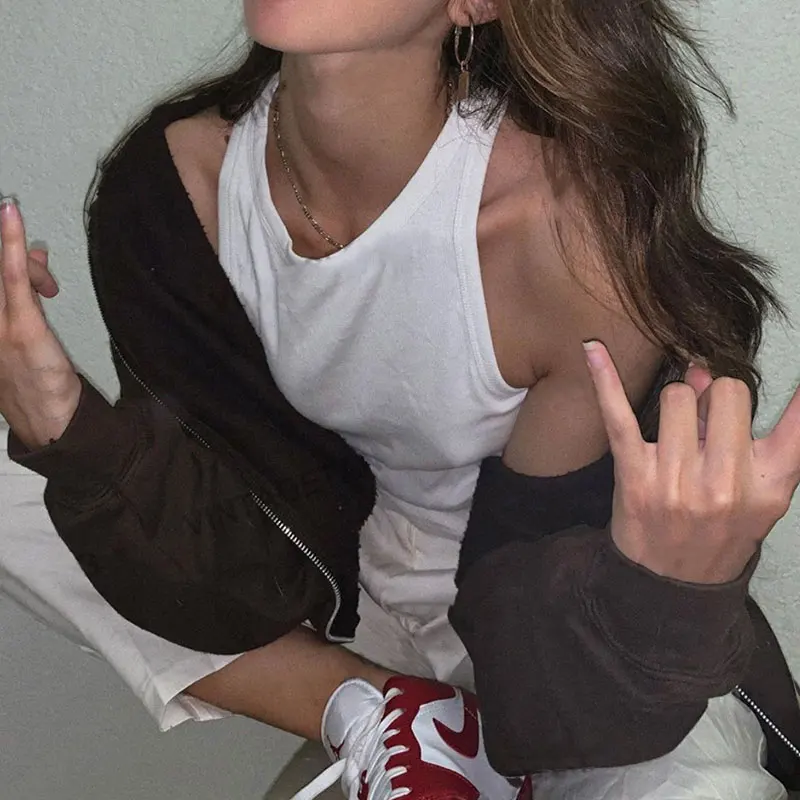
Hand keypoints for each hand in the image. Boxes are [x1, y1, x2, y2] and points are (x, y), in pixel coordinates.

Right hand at [0, 197, 80, 448]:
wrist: (47, 418)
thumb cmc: (32, 372)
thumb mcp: (21, 325)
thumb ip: (23, 289)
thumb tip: (36, 253)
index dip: (3, 248)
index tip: (15, 243)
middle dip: (9, 252)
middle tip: (42, 280)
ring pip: (3, 269)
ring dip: (22, 260)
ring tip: (46, 286)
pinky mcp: (20, 326)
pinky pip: (10, 275)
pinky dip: (11, 243)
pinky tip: (9, 213)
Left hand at [584, 340, 799, 583]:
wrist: (671, 583)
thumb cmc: (722, 531)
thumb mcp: (766, 498)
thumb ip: (769, 439)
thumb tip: (732, 379)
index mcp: (770, 485)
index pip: (795, 420)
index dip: (787, 397)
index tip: (781, 382)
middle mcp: (726, 482)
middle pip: (726, 392)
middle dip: (716, 397)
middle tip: (707, 420)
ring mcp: (677, 479)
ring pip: (679, 395)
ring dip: (679, 403)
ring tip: (680, 430)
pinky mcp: (635, 475)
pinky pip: (619, 416)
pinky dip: (606, 381)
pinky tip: (593, 349)